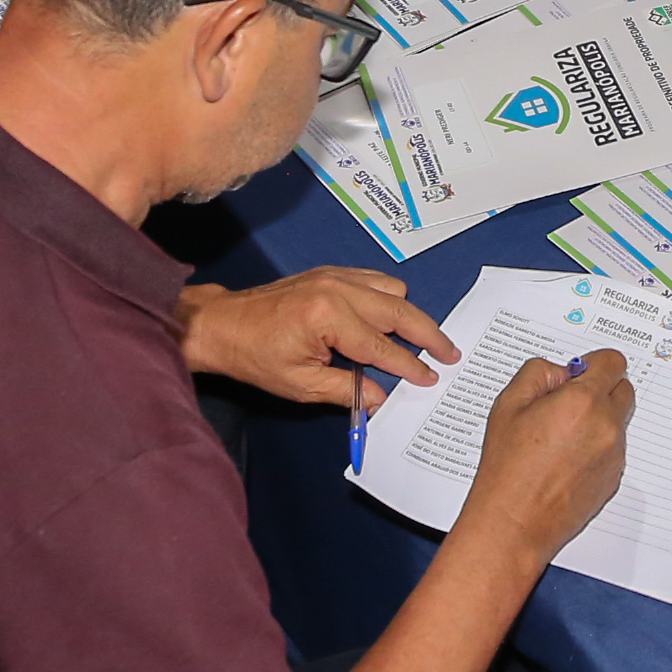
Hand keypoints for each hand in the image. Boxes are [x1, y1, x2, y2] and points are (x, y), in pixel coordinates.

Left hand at [179, 267, 454, 407]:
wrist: (222, 325)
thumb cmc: (255, 358)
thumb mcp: (300, 384)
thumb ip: (346, 390)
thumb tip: (383, 398)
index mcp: (328, 317)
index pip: (381, 346)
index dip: (409, 366)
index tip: (432, 378)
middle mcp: (338, 289)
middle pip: (399, 310)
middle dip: (428, 334)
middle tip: (450, 353)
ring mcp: (335, 276)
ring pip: (392, 289)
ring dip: (409, 314)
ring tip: (421, 340)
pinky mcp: (331, 272)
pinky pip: (375, 279)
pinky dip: (390, 298)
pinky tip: (392, 318)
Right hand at [462, 349, 633, 571]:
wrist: (514, 522)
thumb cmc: (507, 470)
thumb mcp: (509, 404)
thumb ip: (539, 372)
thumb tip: (562, 372)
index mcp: (583, 402)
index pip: (613, 362)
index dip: (594, 363)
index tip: (578, 372)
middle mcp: (606, 426)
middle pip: (623, 389)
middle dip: (600, 389)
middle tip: (568, 402)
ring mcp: (614, 454)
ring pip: (618, 421)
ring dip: (599, 419)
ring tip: (560, 437)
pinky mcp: (614, 477)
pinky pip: (614, 449)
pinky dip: (597, 447)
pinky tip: (566, 459)